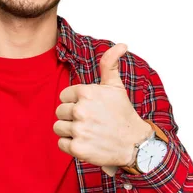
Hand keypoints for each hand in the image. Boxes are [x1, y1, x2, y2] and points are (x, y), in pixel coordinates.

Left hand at [53, 43, 151, 176]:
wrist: (134, 144)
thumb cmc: (123, 114)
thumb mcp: (116, 86)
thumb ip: (110, 63)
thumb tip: (121, 45)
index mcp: (87, 92)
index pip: (64, 96)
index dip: (74, 102)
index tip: (89, 108)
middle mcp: (81, 110)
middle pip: (59, 112)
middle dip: (71, 117)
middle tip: (89, 121)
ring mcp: (79, 130)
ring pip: (58, 127)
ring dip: (70, 131)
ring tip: (87, 131)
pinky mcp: (78, 148)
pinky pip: (61, 143)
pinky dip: (71, 145)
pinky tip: (86, 142)